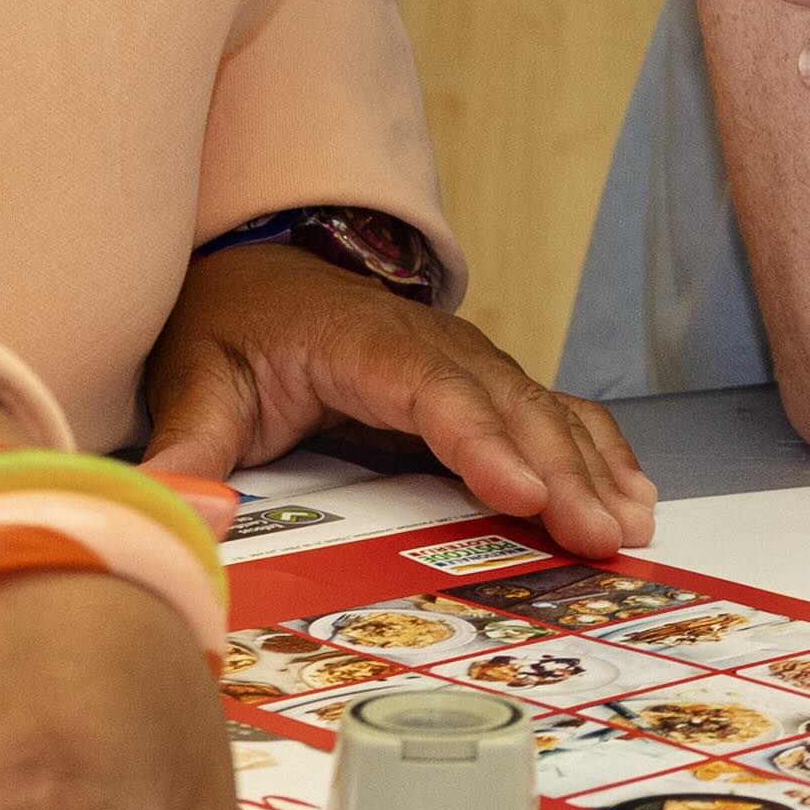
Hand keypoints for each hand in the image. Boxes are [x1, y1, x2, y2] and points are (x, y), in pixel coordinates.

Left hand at [141, 243, 653, 553]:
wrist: (256, 274)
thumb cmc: (230, 330)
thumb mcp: (195, 382)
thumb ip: (186, 447)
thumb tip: (176, 507)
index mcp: (361, 343)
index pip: (429, 390)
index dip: (480, 440)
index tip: (522, 492)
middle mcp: (431, 345)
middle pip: (506, 404)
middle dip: (560, 470)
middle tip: (598, 535)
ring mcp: (466, 361)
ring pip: (542, 408)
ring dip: (593, 464)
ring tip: (630, 525)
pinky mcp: (481, 384)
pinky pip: (551, 412)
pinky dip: (597, 450)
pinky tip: (633, 494)